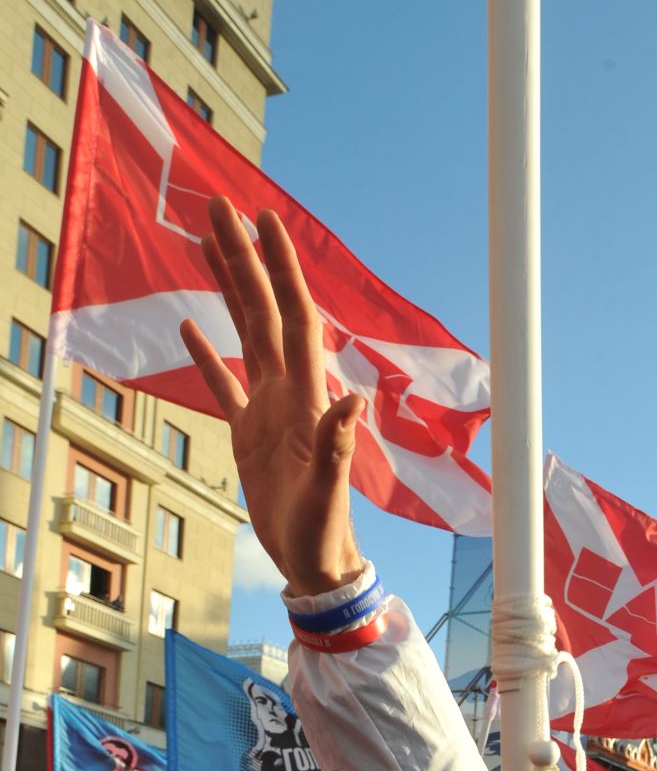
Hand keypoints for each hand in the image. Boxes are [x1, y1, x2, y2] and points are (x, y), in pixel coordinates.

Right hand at [181, 198, 364, 596]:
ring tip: (206, 246)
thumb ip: (337, 444)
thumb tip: (352, 400)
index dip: (281, 268)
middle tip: (219, 207)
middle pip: (262, 310)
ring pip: (243, 335)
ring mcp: (267, 410)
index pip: (293, 316)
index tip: (265, 220)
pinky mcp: (249, 435)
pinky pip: (225, 385)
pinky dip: (207, 356)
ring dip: (227, 290)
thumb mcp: (329, 490)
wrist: (317, 562)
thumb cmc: (324, 531)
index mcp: (306, 396)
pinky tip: (190, 326)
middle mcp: (288, 391)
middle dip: (244, 258)